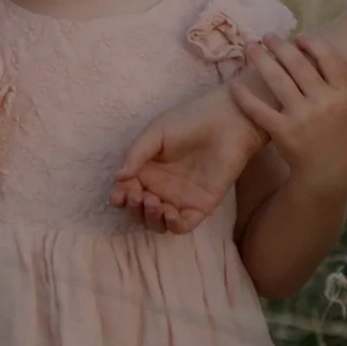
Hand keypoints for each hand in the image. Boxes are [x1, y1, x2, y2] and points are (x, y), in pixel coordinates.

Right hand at [110, 84, 267, 233]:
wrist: (227, 119)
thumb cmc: (190, 119)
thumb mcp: (157, 132)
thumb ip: (137, 153)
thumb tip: (119, 176)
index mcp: (148, 170)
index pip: (126, 192)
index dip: (120, 197)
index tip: (121, 193)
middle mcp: (161, 187)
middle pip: (139, 211)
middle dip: (134, 209)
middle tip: (139, 196)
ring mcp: (180, 198)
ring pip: (158, 223)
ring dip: (150, 219)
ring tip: (154, 202)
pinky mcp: (201, 205)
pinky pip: (183, 225)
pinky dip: (172, 225)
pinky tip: (170, 212)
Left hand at [230, 36, 346, 191]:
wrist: (328, 170)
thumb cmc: (333, 132)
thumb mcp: (342, 106)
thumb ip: (329, 82)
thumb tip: (305, 50)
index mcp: (342, 93)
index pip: (329, 58)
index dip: (313, 43)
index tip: (298, 37)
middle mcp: (324, 102)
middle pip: (299, 64)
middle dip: (280, 45)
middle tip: (267, 36)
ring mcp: (303, 117)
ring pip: (278, 80)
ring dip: (261, 59)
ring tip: (250, 47)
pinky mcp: (284, 132)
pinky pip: (259, 109)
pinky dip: (245, 95)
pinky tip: (235, 84)